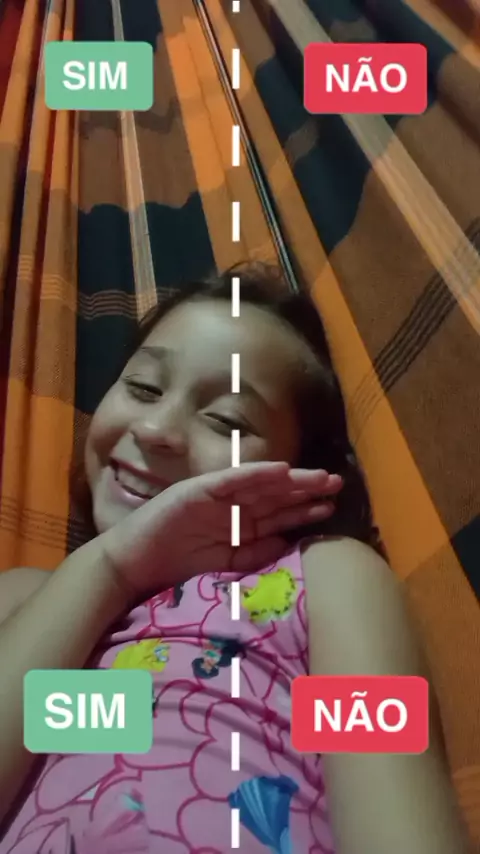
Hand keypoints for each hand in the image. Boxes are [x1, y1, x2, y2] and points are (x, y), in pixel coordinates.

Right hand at [100, 462, 342, 599]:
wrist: (133, 564)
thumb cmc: (175, 567)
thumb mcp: (225, 566)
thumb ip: (255, 555)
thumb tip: (288, 543)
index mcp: (239, 524)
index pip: (277, 514)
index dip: (304, 509)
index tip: (332, 506)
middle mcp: (232, 506)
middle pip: (275, 495)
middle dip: (306, 489)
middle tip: (336, 483)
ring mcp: (216, 495)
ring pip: (260, 484)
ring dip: (290, 479)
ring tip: (319, 477)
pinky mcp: (199, 489)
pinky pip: (232, 480)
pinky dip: (255, 474)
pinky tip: (280, 471)